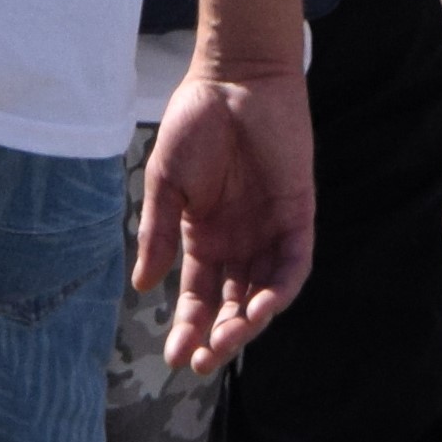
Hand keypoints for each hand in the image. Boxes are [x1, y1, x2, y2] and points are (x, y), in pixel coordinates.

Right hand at [139, 66, 314, 372]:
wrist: (236, 80)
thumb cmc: (194, 122)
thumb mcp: (165, 182)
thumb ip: (157, 231)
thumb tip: (143, 286)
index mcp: (202, 237)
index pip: (197, 295)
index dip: (186, 325)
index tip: (173, 356)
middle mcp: (238, 243)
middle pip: (231, 304)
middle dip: (217, 336)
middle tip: (202, 362)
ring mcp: (269, 233)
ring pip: (262, 293)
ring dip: (247, 322)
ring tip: (227, 344)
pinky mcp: (297, 219)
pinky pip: (292, 266)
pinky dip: (279, 290)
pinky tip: (261, 309)